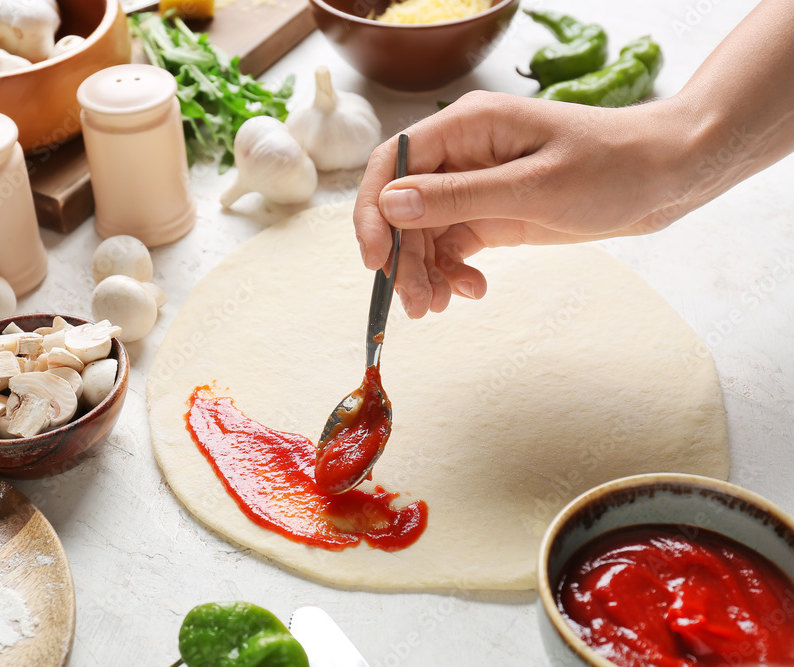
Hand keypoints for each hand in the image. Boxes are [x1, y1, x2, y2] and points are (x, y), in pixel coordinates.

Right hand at [354, 91, 696, 317]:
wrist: (666, 177)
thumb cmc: (612, 167)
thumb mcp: (533, 188)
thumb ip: (458, 198)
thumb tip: (391, 205)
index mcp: (467, 126)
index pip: (392, 164)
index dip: (373, 212)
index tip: (375, 260)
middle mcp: (463, 152)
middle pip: (404, 206)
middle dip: (403, 257)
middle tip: (416, 303)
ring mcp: (475, 183)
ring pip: (424, 232)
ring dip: (425, 271)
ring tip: (440, 305)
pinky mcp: (491, 212)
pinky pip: (452, 245)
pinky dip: (452, 272)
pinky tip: (470, 291)